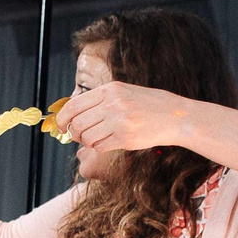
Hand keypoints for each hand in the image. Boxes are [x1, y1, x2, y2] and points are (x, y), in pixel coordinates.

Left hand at [58, 82, 192, 154]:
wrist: (176, 116)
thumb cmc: (149, 105)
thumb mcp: (124, 92)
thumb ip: (100, 100)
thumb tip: (72, 113)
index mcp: (110, 90)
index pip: (73, 105)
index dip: (62, 118)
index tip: (61, 126)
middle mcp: (113, 104)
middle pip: (77, 124)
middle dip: (74, 133)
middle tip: (79, 136)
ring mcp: (119, 121)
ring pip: (86, 137)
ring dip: (86, 142)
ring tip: (96, 139)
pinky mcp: (125, 138)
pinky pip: (99, 147)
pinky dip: (99, 147)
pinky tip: (108, 142)